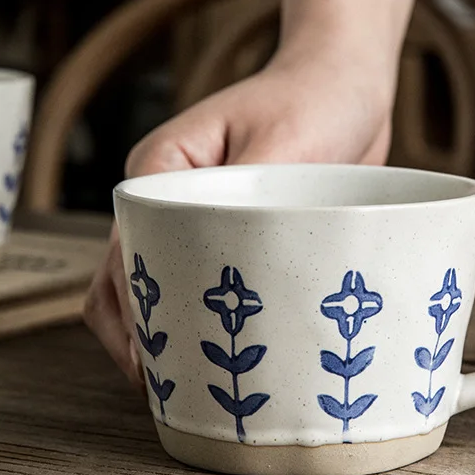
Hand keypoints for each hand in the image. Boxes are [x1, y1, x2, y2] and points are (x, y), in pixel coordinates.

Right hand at [84, 44, 393, 384]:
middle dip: (141, 336)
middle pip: (126, 279)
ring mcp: (197, 218)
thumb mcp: (283, 144)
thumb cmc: (314, 99)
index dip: (134, 313)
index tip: (156, 362)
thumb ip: (245, 203)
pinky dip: (204, 318)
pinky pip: (205, 284)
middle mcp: (168, 197)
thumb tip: (218, 271)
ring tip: (193, 386)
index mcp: (160, 168)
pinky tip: (225, 352)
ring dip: (169, 333)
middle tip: (173, 390)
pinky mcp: (231, 234)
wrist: (348, 84)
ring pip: (161, 287)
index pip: (126, 252)